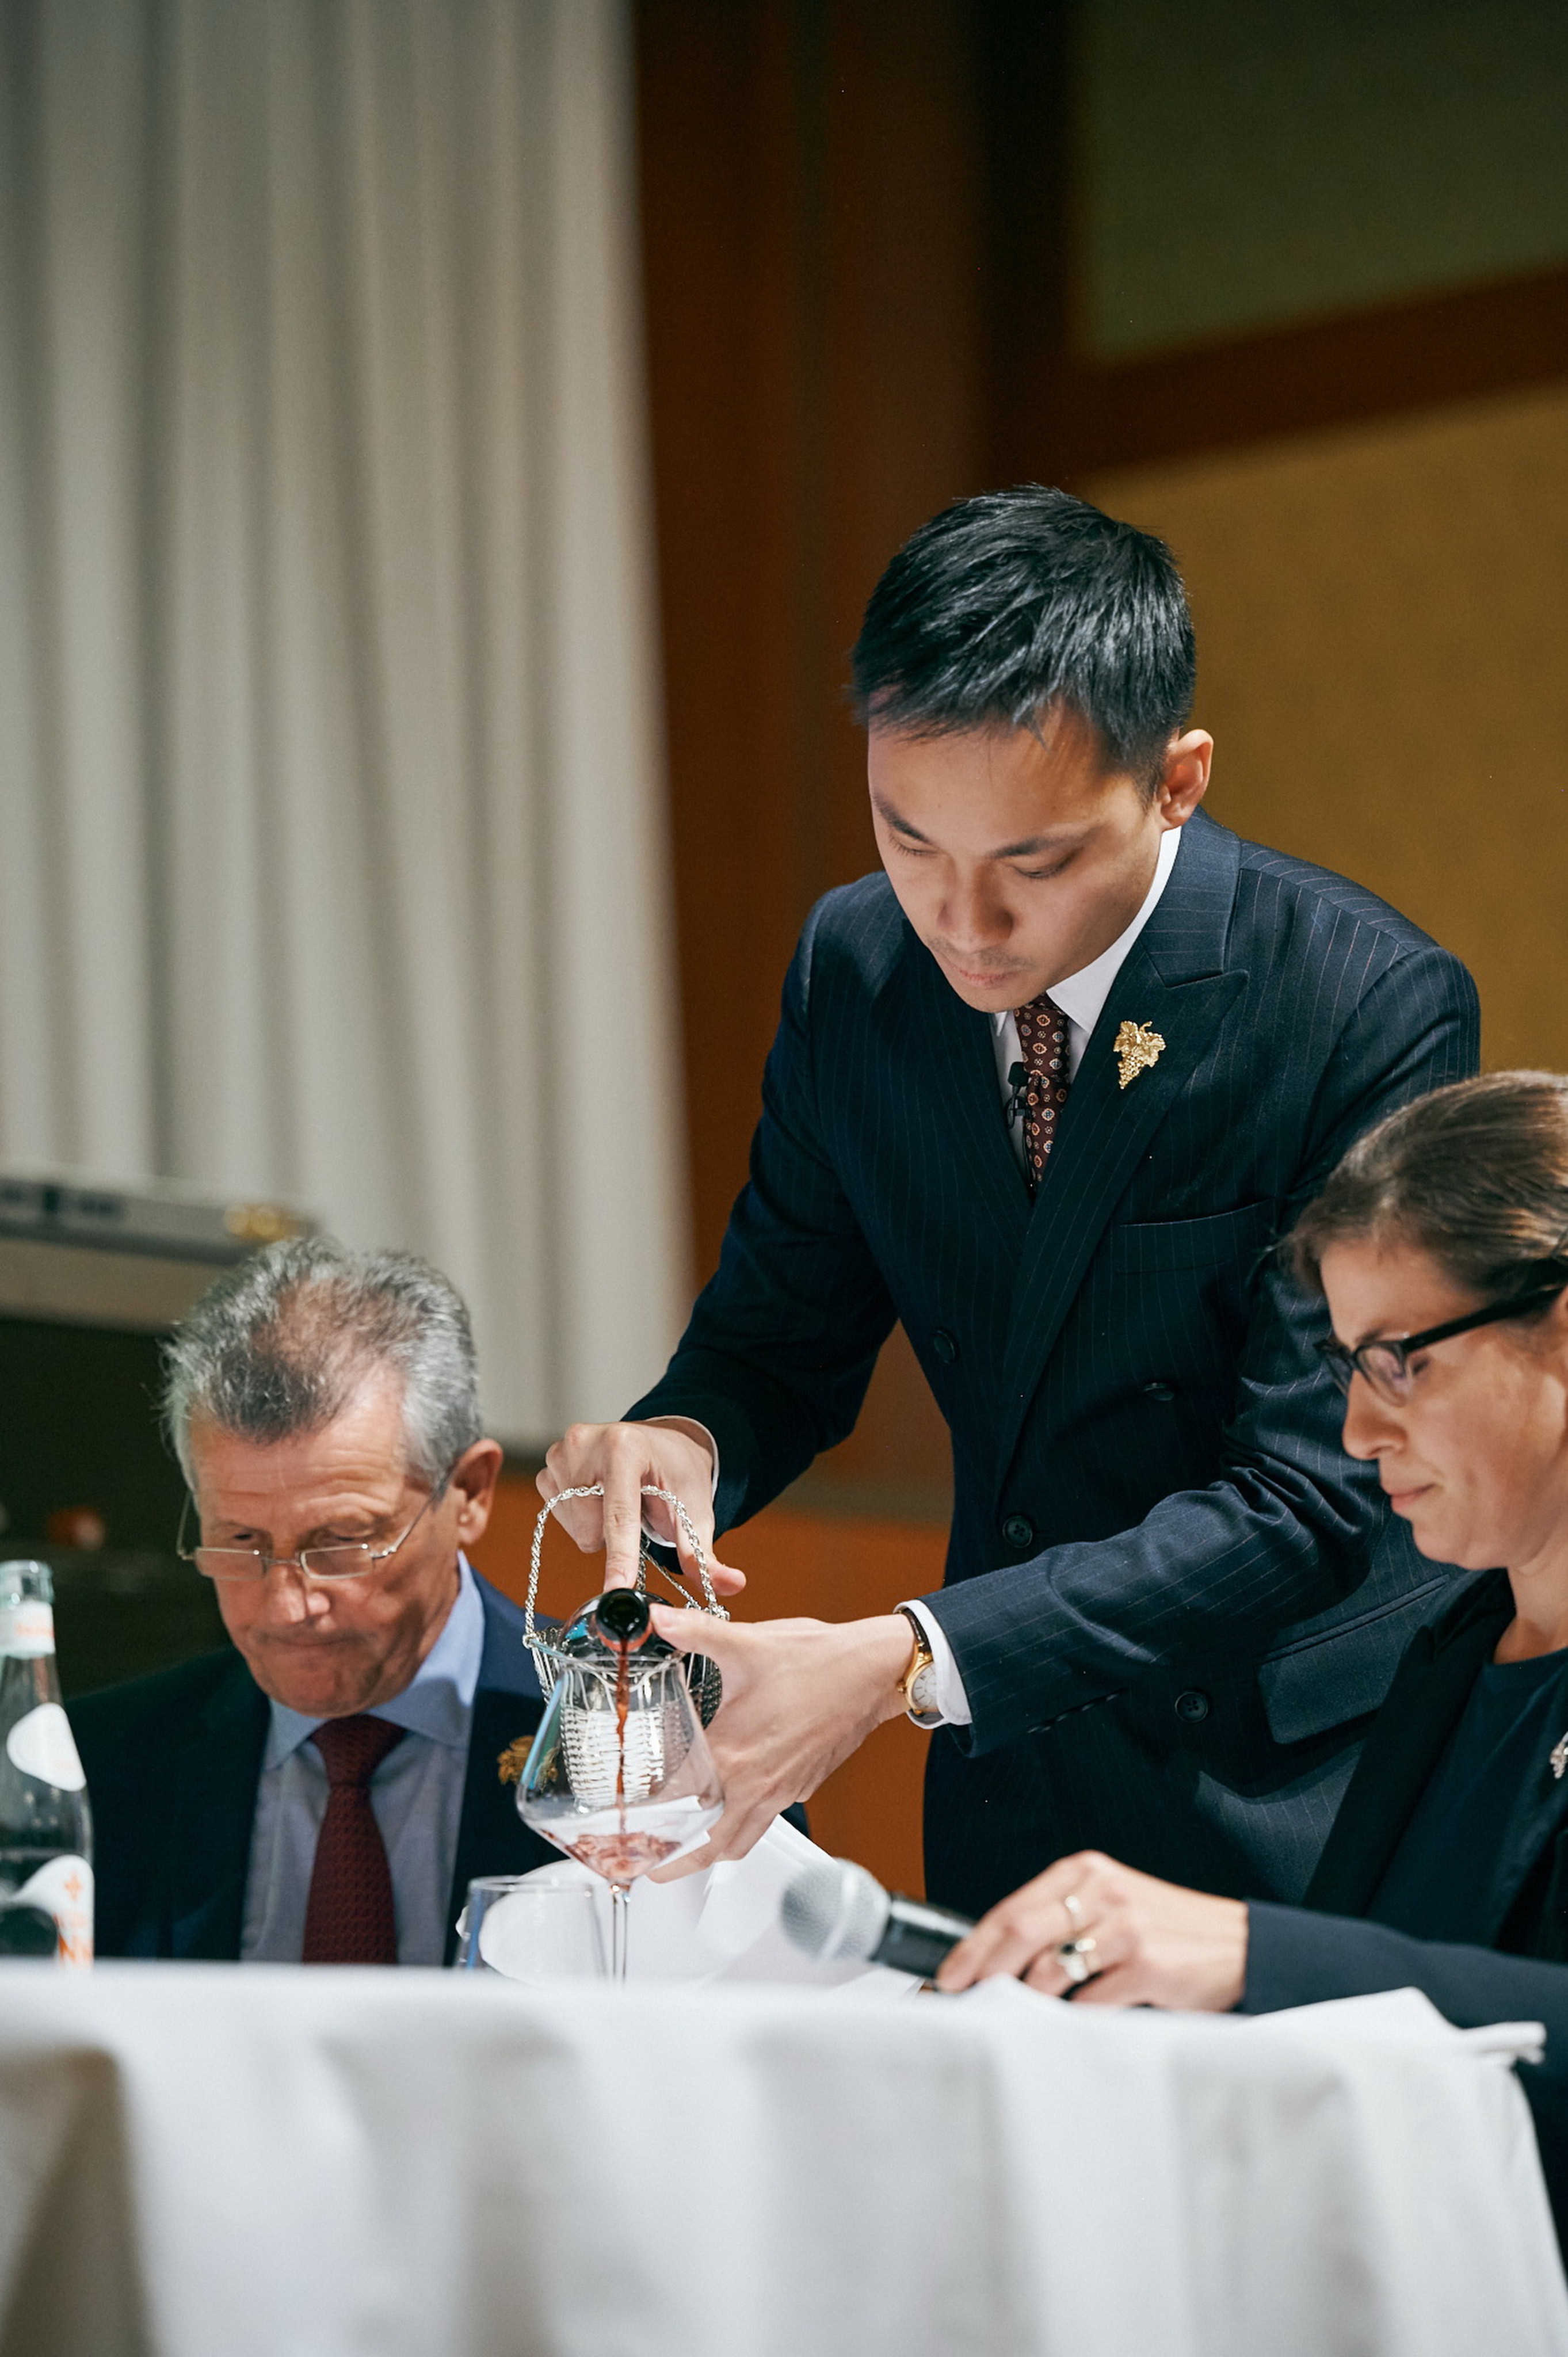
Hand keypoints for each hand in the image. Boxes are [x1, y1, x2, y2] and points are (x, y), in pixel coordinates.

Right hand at [538, 1419, 744, 1594]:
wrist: (662, 1443)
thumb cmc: (678, 1476)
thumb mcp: (695, 1510)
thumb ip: (704, 1553)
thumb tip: (733, 1584)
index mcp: (625, 1448)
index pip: (620, 1515)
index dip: (620, 1557)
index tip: (618, 1590)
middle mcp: (586, 1443)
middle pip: (591, 1529)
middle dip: (615, 1536)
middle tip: (637, 1510)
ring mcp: (561, 1451)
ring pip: (574, 1527)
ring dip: (598, 1526)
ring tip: (619, 1499)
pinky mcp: (548, 1463)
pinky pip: (557, 1516)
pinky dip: (580, 1517)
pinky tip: (597, 1496)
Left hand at [646, 1607, 913, 1875]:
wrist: (874, 1671)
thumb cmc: (819, 1660)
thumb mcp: (747, 1643)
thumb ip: (695, 1632)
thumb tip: (658, 1619)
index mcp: (734, 1755)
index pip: (680, 1803)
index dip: (649, 1820)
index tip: (628, 1828)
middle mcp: (758, 1783)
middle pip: (712, 1843)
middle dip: (678, 1861)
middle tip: (652, 1866)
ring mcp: (784, 1789)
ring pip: (743, 1838)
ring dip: (712, 1851)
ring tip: (688, 1853)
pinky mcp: (803, 1785)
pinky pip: (766, 1819)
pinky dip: (743, 1825)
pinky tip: (731, 1804)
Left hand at [935, 1850, 1247, 2011]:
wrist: (1242, 1945)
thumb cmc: (1167, 1931)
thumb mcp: (1112, 1905)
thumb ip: (1061, 1921)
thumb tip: (996, 1961)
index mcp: (1085, 1872)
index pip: (1011, 1909)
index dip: (973, 1947)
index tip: (947, 1976)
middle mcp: (1102, 1891)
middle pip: (1019, 1933)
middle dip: (981, 1972)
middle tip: (959, 2001)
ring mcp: (1125, 1926)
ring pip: (1049, 1971)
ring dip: (1024, 2002)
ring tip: (1011, 2019)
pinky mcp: (1147, 1964)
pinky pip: (1089, 2002)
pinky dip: (1070, 2020)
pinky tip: (1065, 2027)